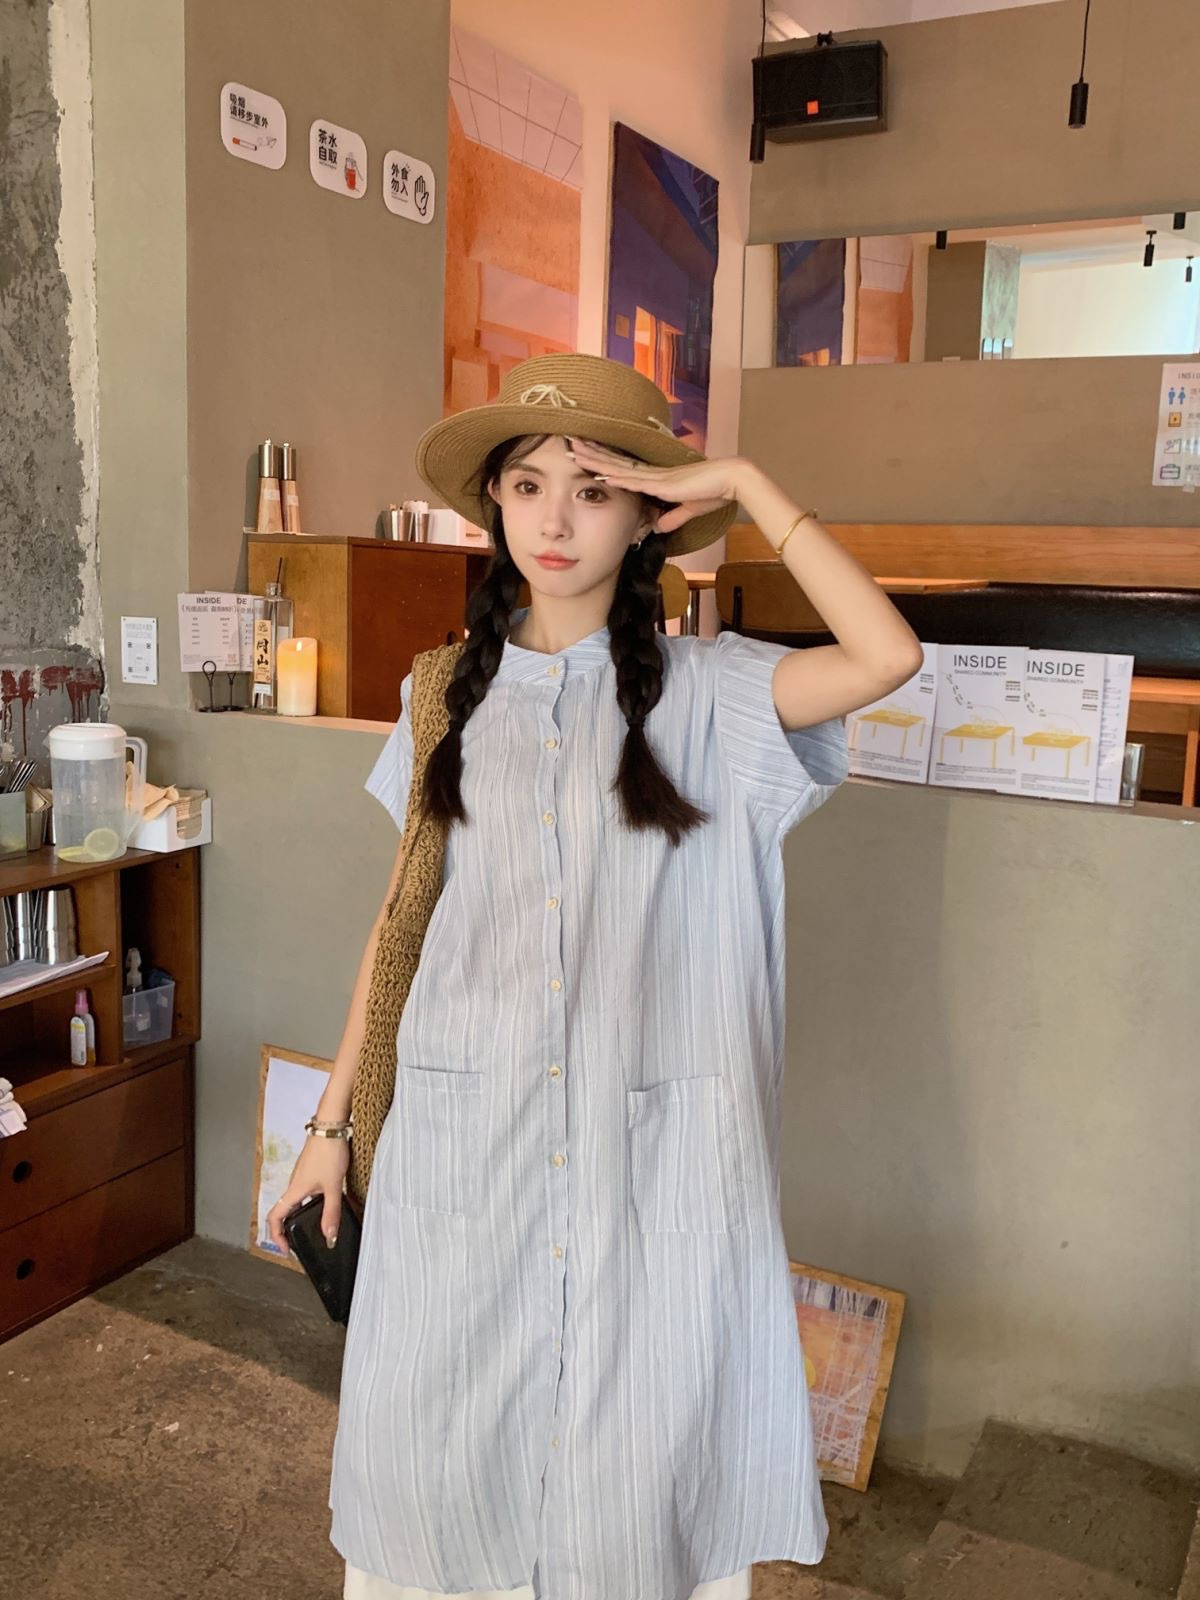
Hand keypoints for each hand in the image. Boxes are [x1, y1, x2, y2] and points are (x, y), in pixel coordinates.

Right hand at [266, 1135, 350, 1254]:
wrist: (331, 1127)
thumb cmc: (329, 1153)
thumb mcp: (333, 1186)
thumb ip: (331, 1212)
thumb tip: (329, 1237)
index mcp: (294, 1191)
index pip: (275, 1218)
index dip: (276, 1236)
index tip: (286, 1249)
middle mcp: (293, 1185)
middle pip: (282, 1211)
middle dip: (287, 1230)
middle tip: (298, 1243)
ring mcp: (301, 1177)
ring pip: (293, 1202)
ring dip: (297, 1217)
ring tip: (311, 1228)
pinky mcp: (309, 1170)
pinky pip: (303, 1193)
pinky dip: (307, 1205)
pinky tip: (323, 1206)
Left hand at [567, 438, 745, 533]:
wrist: (730, 482)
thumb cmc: (714, 492)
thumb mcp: (688, 510)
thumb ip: (673, 518)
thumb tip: (659, 527)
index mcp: (656, 478)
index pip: (622, 468)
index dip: (602, 461)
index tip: (584, 455)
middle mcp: (651, 474)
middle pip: (614, 462)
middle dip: (591, 453)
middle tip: (569, 443)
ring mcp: (656, 477)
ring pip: (619, 467)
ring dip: (596, 460)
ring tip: (575, 451)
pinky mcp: (663, 485)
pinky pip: (636, 481)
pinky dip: (618, 478)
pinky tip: (601, 475)